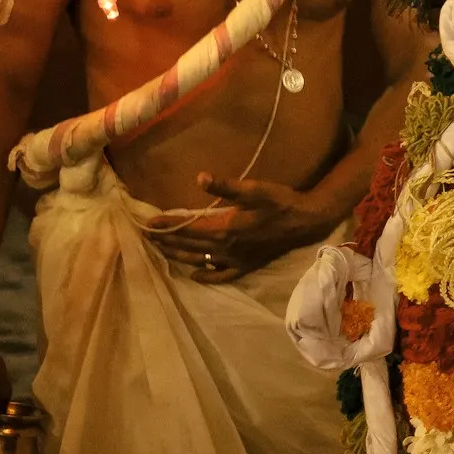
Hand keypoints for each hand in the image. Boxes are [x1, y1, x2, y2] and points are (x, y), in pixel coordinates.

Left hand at [145, 174, 327, 282]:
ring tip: (161, 250)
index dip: (167, 224)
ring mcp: (235, 260)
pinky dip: (205, 276)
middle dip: (166, 239)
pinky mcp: (245, 266)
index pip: (188, 227)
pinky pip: (220, 275)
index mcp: (224, 228)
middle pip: (188, 245)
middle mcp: (225, 248)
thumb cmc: (280, 202)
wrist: (307, 222)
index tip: (148, 222)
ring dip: (177, 255)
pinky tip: (194, 274)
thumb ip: (227, 186)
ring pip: (198, 260)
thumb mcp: (255, 189)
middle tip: (147, 235)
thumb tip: (200, 177)